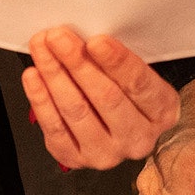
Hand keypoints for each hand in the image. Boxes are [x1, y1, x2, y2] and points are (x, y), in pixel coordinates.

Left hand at [23, 26, 179, 168]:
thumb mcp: (138, 72)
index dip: (116, 61)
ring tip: (41, 48)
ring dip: (54, 75)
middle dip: (77, 62)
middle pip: (106, 97)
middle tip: (58, 37)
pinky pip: (55, 129)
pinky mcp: (78, 159)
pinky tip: (33, 76)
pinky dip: (41, 100)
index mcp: (161, 111)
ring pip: (77, 112)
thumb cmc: (130, 91)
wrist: (125, 128)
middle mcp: (138, 138)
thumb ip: (118, 59)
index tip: (95, 41)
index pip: (139, 84)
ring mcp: (107, 154)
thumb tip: (85, 35)